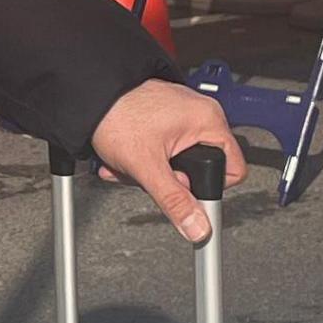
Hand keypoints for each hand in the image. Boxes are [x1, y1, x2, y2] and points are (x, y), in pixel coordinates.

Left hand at [90, 79, 244, 241]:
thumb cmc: (115, 116)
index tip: (188, 199)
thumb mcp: (146, 166)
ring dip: (151, 172)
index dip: (210, 190)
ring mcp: (183, 114)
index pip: (234, 171)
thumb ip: (174, 200)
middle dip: (171, 181)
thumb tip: (198, 227)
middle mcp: (201, 114)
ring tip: (131, 166)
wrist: (88, 95)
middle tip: (150, 175)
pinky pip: (165, 149)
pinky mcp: (165, 116)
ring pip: (178, 161)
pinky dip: (145, 159)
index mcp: (208, 120)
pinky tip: (127, 159)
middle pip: (201, 168)